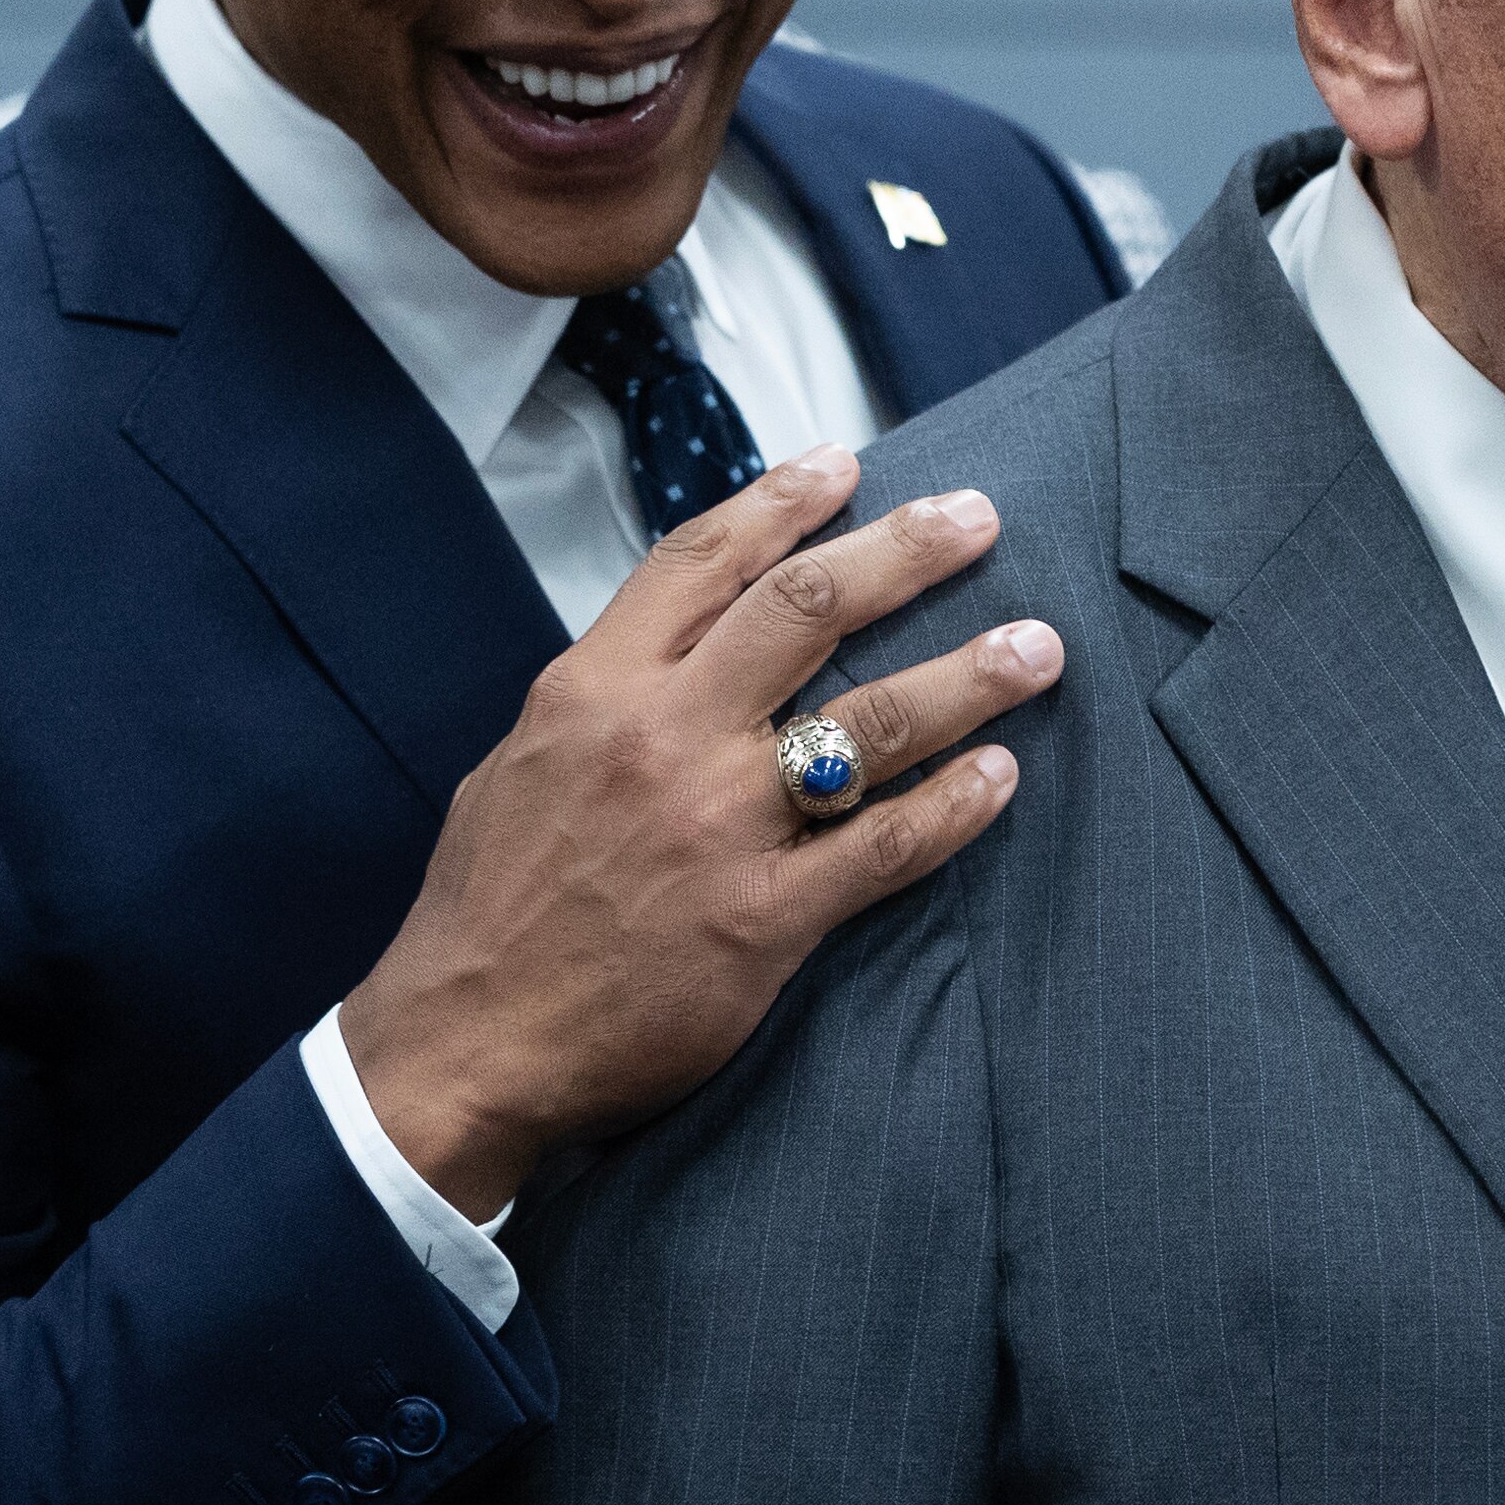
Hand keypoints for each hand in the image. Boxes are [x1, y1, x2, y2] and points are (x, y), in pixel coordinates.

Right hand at [341, 448, 1061, 1216]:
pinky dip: (952, 805)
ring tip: (1038, 646)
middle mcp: (664, 737)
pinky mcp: (762, 920)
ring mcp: (720, 828)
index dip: (782, 501)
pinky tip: (1001, 775)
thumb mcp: (523, 763)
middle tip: (979, 518)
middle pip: (808, 610)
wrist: (467, 1041)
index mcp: (595, 689)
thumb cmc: (489, 906)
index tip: (848, 463)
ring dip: (967, 674)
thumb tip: (676, 649)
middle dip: (906, 552)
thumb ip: (604, 697)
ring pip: (869, 720)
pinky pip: (882, 846)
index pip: (703, 562)